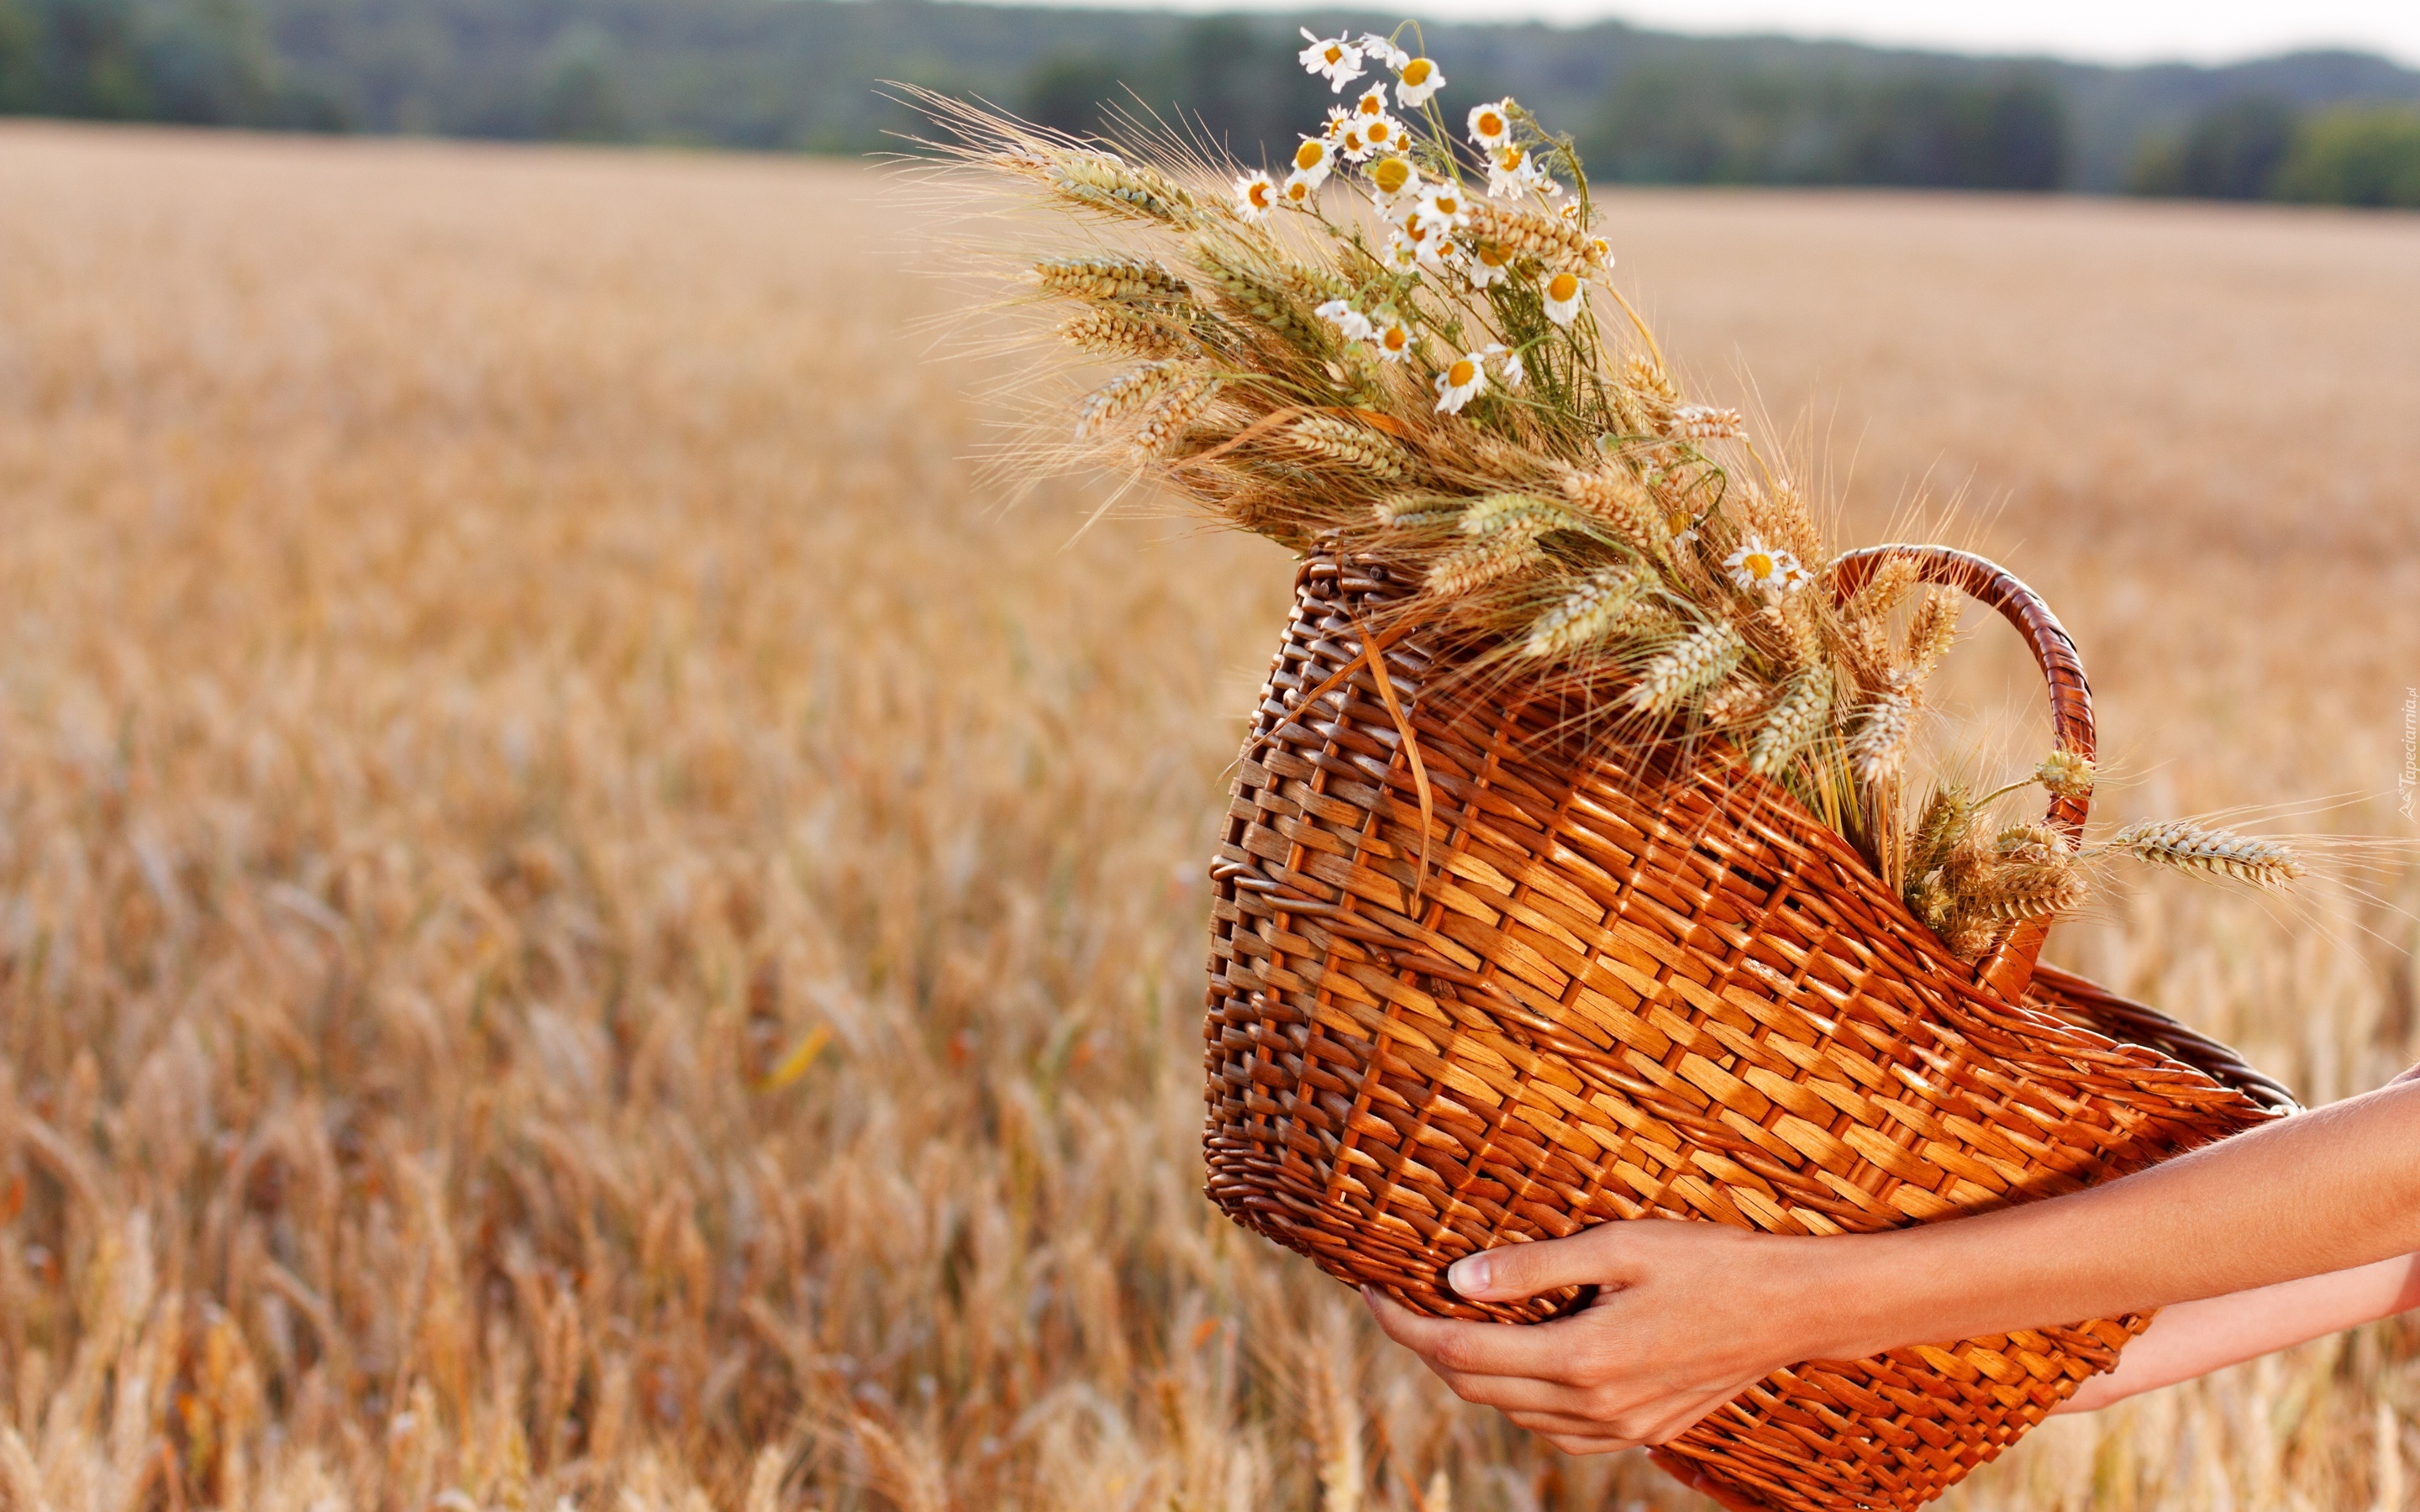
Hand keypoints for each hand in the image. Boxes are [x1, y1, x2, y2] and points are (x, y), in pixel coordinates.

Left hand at [1361, 1219, 1832, 1454]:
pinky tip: (1522, 1360)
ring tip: (1454, 1322)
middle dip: (1427, 1348)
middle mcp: (1593, 1406)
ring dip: (1473, 1375)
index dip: (1404, 1324)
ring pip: (1513, 1414)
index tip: (1371, 1289)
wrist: (1794, 1308)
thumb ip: (1535, 1268)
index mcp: (1581, 1358)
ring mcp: (1619, 1428)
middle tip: (1400, 1300)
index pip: (1458, 1353)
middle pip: (1476, 1390)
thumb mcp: (1620, 1244)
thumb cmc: (1711, 1261)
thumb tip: (1458, 1281)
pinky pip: (1556, 1430)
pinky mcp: (1641, 1432)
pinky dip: (1522, 1399)